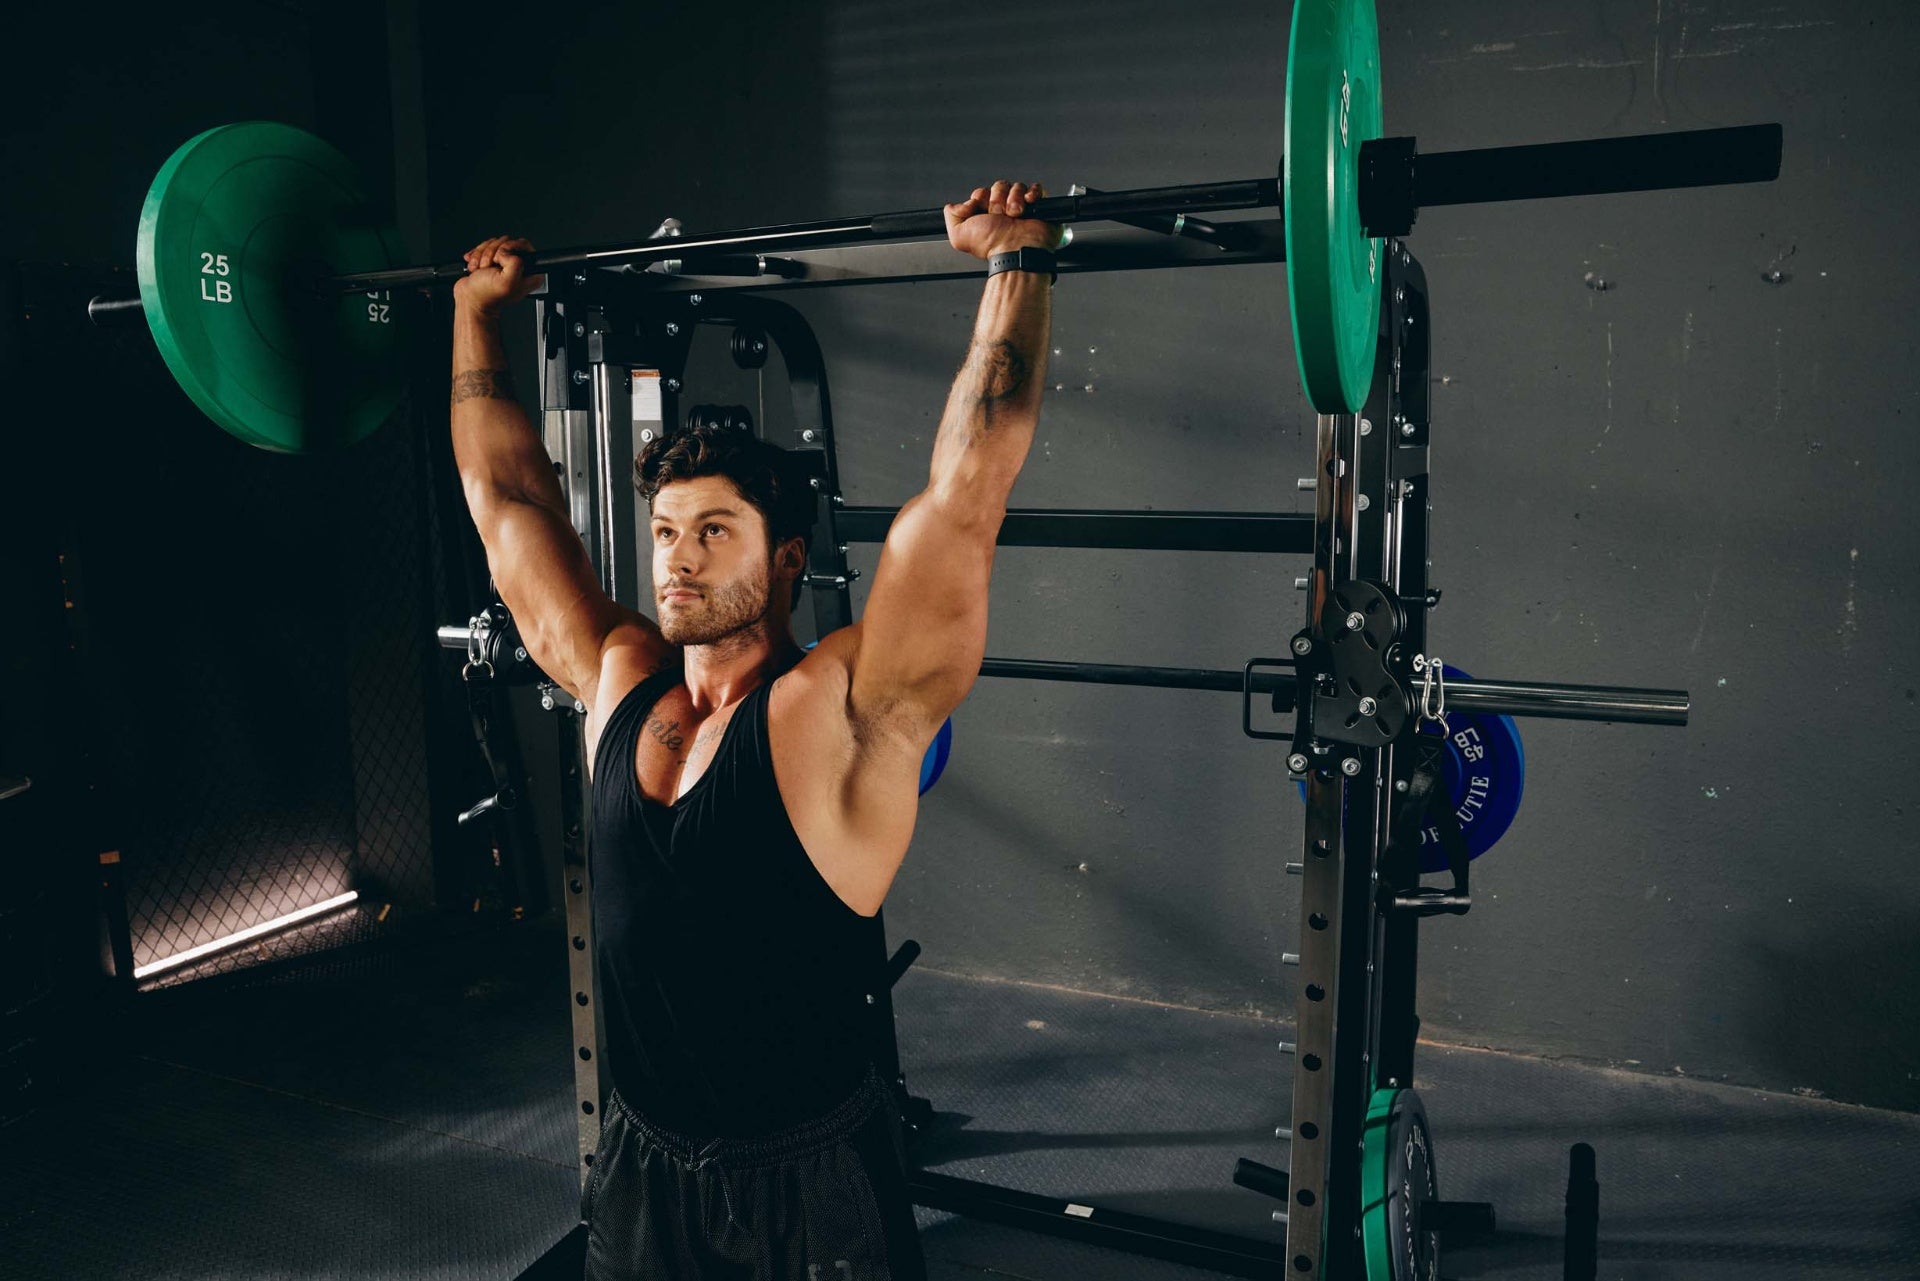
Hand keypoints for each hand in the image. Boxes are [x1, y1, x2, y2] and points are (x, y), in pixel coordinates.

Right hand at [452, 236, 544, 315]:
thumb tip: (509, 253)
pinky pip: (484, 246)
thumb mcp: (507, 281)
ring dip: (482, 255)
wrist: (469, 300)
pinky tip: (477, 268)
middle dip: (492, 253)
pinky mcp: (493, 260)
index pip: (524, 245)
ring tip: (482, 270)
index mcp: (530, 273)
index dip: (509, 248)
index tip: (499, 259)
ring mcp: (505, 263)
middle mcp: (520, 267)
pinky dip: (477, 255)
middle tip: (490, 268)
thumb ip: (515, 263)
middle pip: (506, 242)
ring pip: (494, 243)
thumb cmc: (486, 294)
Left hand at [944, 181, 1060, 260]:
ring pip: (1016, 186)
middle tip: (999, 215)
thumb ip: (951, 216)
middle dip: (997, 199)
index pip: (982, 192)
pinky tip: (1028, 204)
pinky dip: (1032, 193)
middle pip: (999, 186)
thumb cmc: (992, 245)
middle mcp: (1003, 211)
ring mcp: (1022, 208)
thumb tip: (956, 204)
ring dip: (1014, 198)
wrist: (1015, 249)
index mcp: (986, 215)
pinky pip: (1036, 189)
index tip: (983, 209)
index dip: (981, 197)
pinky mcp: (1039, 207)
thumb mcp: (959, 235)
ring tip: (1015, 214)